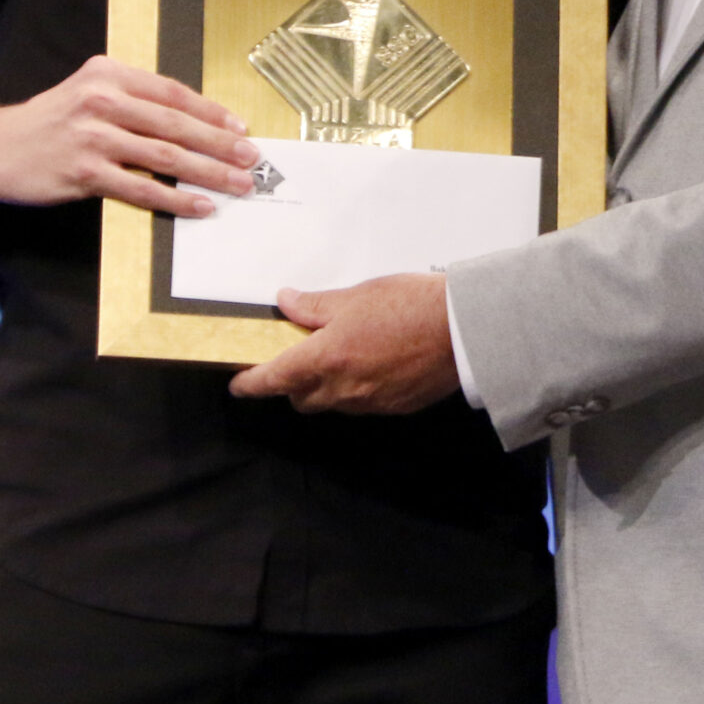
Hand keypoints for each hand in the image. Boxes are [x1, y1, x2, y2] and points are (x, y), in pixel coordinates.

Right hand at [0, 55, 257, 214]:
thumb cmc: (49, 121)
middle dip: (220, 143)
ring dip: (208, 173)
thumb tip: (191, 121)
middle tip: (250, 158)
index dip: (211, 110)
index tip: (240, 126)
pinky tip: (199, 205)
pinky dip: (175, 199)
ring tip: (237, 184)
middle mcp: (103, 101)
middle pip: (176, 124)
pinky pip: (142, 189)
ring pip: (166, 157)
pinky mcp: (85, 174)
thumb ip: (132, 99)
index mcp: (108, 74)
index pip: (172, 92)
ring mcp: (93, 138)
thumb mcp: (87, 92)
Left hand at [229, 273, 458, 414]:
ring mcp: (371, 402)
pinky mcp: (395, 406)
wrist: (464, 328)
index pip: (273, 379)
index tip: (239, 384)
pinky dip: (360, 388)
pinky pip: (364, 403)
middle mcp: (344, 388)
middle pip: (301, 398)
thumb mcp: (356, 296)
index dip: (250, 384)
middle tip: (300, 356)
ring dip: (328, 386)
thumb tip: (288, 303)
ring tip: (346, 354)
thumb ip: (316, 305)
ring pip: (333, 402)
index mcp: (326, 359)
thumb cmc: (414, 307)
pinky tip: (376, 363)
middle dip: (293, 383)